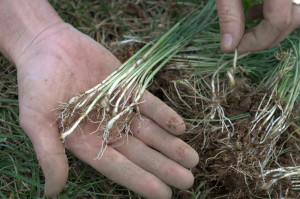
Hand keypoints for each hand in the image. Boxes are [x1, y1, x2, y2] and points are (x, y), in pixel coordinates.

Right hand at [16, 22, 198, 197]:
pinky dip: (165, 115)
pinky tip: (180, 127)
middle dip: (164, 166)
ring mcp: (119, 108)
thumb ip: (49, 153)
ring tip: (192, 158)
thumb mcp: (36, 119)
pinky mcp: (127, 88)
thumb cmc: (36, 83)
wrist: (48, 45)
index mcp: (86, 142)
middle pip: (140, 152)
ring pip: (150, 131)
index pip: (117, 166)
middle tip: (188, 181)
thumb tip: (52, 191)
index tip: (164, 194)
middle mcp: (106, 129)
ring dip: (170, 144)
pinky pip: (149, 104)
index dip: (140, 180)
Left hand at [215, 0, 299, 53]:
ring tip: (246, 23)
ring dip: (271, 26)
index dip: (255, 40)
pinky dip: (273, 14)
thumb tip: (228, 47)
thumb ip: (229, 15)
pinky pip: (289, 5)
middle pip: (292, 20)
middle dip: (265, 37)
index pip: (278, 21)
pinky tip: (252, 13)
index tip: (233, 48)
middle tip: (240, 42)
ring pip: (294, 14)